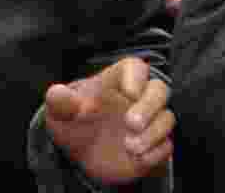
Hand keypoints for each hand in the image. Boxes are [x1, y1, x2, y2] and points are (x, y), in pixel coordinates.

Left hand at [45, 57, 173, 184]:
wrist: (81, 152)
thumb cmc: (73, 121)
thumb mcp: (59, 111)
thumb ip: (59, 100)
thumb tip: (58, 94)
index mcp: (116, 81)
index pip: (135, 67)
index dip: (136, 77)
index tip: (128, 92)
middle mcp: (137, 98)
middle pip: (159, 90)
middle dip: (149, 106)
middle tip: (130, 123)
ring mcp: (148, 122)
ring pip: (166, 118)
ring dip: (152, 133)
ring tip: (130, 146)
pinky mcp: (154, 146)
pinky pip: (166, 146)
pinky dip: (155, 153)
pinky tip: (138, 158)